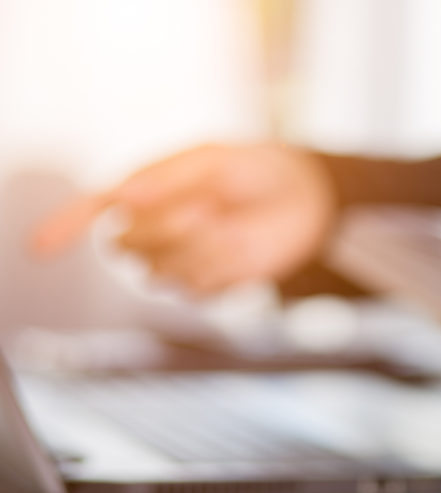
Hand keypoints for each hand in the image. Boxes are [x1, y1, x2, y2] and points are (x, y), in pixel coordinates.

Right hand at [32, 143, 336, 294]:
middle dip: (164, 231)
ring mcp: (181, 260)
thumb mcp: (216, 159)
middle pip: (125, 248)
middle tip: (207, 209)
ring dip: (197, 253)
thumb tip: (119, 194)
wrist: (306, 197)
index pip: (92, 211)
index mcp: (146, 191)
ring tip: (231, 226)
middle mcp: (155, 229)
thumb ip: (169, 177)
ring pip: (159, 274)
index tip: (39, 249)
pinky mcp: (210, 284)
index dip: (63, 228)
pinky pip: (198, 291)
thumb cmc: (257, 169)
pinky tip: (243, 250)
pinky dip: (222, 271)